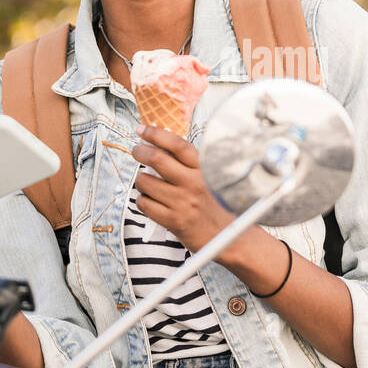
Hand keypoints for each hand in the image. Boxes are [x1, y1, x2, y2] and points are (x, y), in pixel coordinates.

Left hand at [131, 124, 237, 258]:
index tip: (143, 129)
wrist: (230, 238)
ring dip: (141, 180)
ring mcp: (183, 202)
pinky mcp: (174, 221)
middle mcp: (193, 183)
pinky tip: (151, 200)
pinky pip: (145, 204)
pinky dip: (143, 200)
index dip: (156, 134)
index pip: (177, 144)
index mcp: (203, 170)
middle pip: (157, 159)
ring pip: (146, 182)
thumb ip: (188, 164)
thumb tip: (159, 146)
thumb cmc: (216, 205)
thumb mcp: (209, 179)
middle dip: (140, 151)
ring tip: (147, 182)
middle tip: (136, 150)